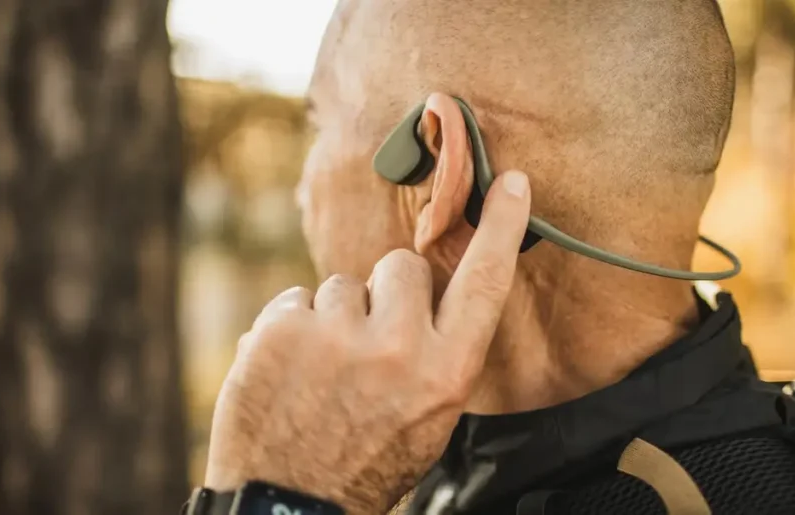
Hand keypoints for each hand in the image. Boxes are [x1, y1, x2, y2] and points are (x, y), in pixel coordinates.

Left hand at [204, 171, 532, 513]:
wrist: (291, 505)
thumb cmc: (365, 462)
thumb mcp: (429, 419)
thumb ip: (437, 353)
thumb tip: (431, 295)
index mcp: (445, 372)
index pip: (484, 284)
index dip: (500, 229)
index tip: (511, 181)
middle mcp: (398, 346)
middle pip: (402, 267)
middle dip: (387, 293)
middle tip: (367, 343)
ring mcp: (337, 335)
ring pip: (343, 284)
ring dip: (334, 318)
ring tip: (321, 373)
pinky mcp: (283, 330)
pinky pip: (295, 299)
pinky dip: (289, 330)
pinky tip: (288, 373)